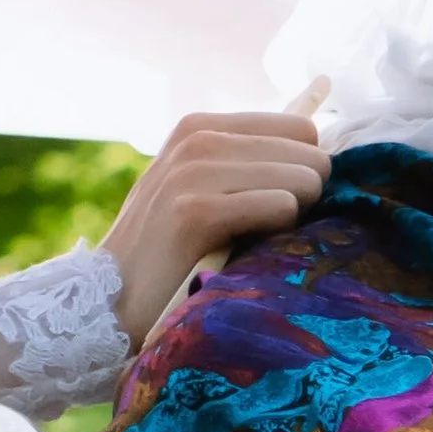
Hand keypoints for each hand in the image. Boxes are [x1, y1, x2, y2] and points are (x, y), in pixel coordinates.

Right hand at [102, 110, 330, 348]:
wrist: (111, 304)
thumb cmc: (169, 254)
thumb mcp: (201, 189)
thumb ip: (249, 162)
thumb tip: (320, 137)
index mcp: (200, 127)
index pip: (301, 127)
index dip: (306, 170)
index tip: (285, 203)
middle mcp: (196, 138)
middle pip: (309, 153)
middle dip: (308, 194)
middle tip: (271, 231)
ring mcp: (192, 172)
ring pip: (302, 178)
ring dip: (295, 217)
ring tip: (256, 242)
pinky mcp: (193, 212)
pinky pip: (280, 206)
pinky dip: (277, 232)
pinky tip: (246, 251)